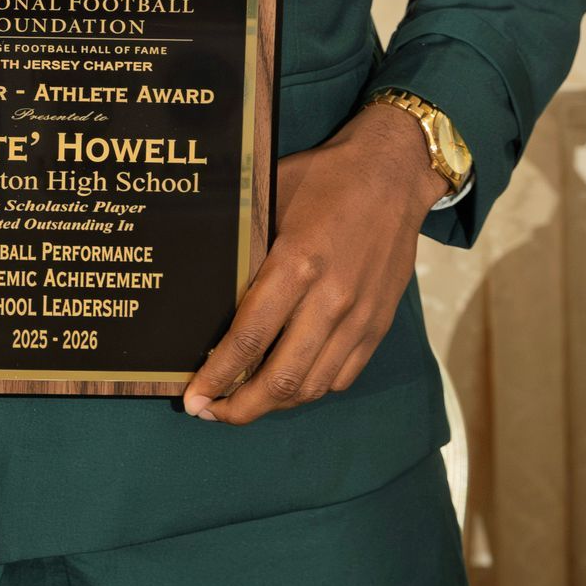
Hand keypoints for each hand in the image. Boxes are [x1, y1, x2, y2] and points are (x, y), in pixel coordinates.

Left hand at [181, 102, 444, 423]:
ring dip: (273, 404)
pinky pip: (342, 376)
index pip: (249, 339)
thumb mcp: (271, 200)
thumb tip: (205, 296)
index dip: (217, 376)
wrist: (393, 173)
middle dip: (239, 407)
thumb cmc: (323, 179)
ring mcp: (360, 317)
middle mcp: (331, 299)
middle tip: (210, 412)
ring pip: (312, 386)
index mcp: (297, 264)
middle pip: (281, 378)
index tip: (193, 398)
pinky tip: (287, 385)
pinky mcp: (380, 324)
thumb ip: (245, 251)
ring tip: (243, 404)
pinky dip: (310, 389)